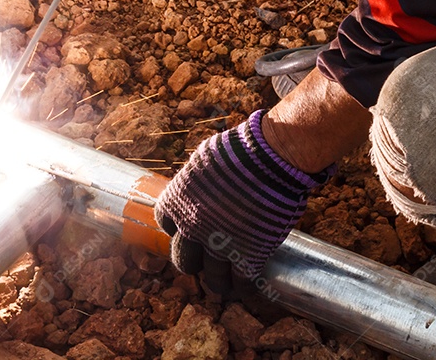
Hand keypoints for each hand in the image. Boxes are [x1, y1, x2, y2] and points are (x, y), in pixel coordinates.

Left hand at [154, 110, 333, 292]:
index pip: (167, 224)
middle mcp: (191, 226)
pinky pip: (241, 281)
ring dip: (219, 280)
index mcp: (176, 201)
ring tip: (227, 281)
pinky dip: (243, 285)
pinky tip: (247, 282)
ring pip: (212, 277)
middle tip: (208, 258)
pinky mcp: (248, 254)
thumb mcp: (203, 162)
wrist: (267, 157)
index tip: (193, 227)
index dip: (181, 227)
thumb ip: (197, 182)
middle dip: (195, 259)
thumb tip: (201, 188)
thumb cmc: (238, 150)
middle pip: (183, 258)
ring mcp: (218, 243)